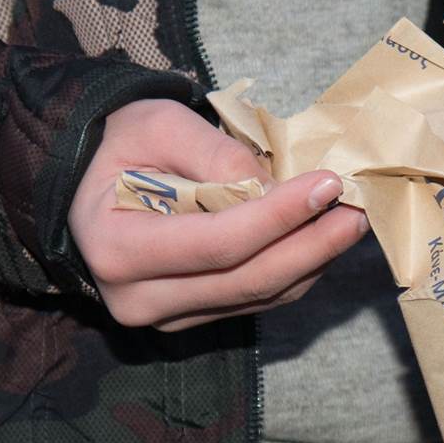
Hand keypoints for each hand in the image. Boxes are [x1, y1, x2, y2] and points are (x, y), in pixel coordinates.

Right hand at [70, 99, 367, 331]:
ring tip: (351, 221)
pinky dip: (294, 271)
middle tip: (358, 211)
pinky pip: (254, 300)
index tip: (327, 185)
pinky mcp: (190, 318)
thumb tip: (272, 186)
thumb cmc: (118, 143)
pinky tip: (321, 239)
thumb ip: (213, 153)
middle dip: (312, 246)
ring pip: (258, 297)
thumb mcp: (158, 124)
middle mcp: (138, 299)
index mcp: (117, 249)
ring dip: (312, 261)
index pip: (216, 244)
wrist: (86, 180)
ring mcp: (165, 318)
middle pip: (246, 280)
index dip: (279, 218)